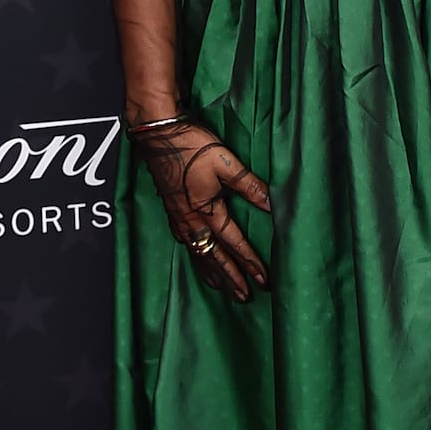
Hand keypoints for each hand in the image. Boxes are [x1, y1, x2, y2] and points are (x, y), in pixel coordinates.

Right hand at [129, 118, 270, 299]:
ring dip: (210, 270)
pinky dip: (193, 254)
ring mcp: (177, 215)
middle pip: (214, 256)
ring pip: (196, 251)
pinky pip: (184, 240)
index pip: (234, 243)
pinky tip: (195, 254)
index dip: (250, 262)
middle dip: (231, 277)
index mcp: (206, 211)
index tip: (263, 279)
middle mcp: (190, 219)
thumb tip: (273, 205)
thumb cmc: (190, 144)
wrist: (157, 132)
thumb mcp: (226, 163)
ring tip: (220, 287)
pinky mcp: (170, 208)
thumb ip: (249, 185)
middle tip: (244, 297)